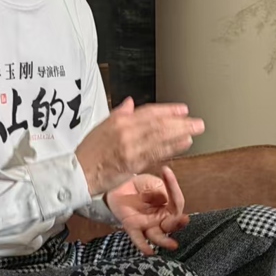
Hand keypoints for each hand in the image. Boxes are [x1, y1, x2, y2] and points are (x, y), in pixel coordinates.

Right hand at [77, 96, 204, 196]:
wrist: (79, 172)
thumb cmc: (89, 152)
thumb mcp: (101, 126)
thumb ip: (119, 113)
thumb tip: (131, 103)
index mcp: (119, 120)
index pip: (149, 112)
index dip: (168, 110)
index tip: (183, 110)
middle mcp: (126, 132)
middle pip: (159, 124)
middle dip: (180, 122)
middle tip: (197, 122)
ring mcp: (131, 148)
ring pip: (160, 138)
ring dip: (180, 134)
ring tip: (195, 131)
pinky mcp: (133, 163)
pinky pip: (156, 154)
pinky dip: (172, 148)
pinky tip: (184, 144)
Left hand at [105, 168, 189, 256]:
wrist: (117, 188)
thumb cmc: (139, 186)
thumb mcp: (150, 182)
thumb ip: (158, 189)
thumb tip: (163, 199)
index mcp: (168, 205)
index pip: (176, 201)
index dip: (173, 188)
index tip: (166, 171)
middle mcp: (161, 218)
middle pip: (172, 224)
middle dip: (178, 223)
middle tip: (183, 220)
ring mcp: (147, 225)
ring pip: (158, 235)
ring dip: (165, 241)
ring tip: (173, 245)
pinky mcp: (133, 228)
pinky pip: (139, 239)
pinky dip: (143, 246)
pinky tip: (149, 252)